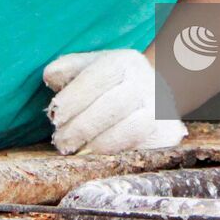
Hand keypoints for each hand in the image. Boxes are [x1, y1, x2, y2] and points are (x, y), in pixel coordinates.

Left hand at [42, 49, 187, 154]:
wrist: (155, 93)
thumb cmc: (110, 83)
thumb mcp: (89, 67)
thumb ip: (67, 69)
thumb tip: (50, 77)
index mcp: (124, 62)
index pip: (96, 78)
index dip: (73, 99)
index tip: (55, 116)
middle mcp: (146, 82)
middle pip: (113, 105)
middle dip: (81, 127)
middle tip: (61, 141)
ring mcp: (160, 109)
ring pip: (131, 129)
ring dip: (99, 144)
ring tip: (77, 151)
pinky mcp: (168, 134)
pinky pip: (142, 148)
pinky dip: (116, 155)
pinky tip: (97, 158)